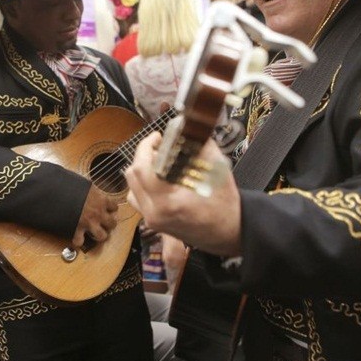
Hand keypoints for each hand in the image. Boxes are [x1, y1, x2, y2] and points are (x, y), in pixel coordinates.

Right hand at [72, 185, 117, 248]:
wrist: (59, 193)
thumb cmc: (71, 185)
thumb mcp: (85, 183)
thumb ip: (90, 188)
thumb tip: (88, 186)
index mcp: (101, 200)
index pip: (114, 206)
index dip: (111, 208)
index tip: (107, 208)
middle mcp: (98, 213)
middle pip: (112, 224)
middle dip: (109, 224)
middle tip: (103, 222)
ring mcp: (89, 223)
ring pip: (102, 236)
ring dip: (98, 235)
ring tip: (94, 232)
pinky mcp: (77, 229)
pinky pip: (80, 241)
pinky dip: (78, 240)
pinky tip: (77, 237)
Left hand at [124, 132, 241, 256]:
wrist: (228, 233)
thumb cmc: (224, 204)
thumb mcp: (218, 171)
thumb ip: (200, 146)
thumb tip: (185, 127)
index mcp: (168, 202)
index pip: (141, 169)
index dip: (145, 147)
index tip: (156, 136)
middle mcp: (154, 213)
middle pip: (132, 176)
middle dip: (144, 156)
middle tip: (160, 147)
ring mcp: (151, 220)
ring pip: (132, 187)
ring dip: (141, 171)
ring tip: (160, 163)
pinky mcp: (152, 222)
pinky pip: (137, 198)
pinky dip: (143, 184)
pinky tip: (160, 179)